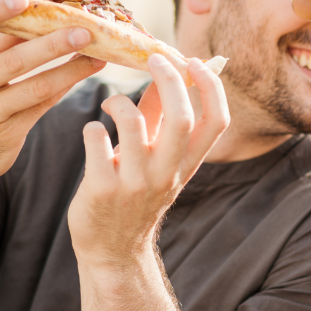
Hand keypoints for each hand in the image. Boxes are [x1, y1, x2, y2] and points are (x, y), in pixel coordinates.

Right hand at [0, 0, 104, 189]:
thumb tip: (39, 11)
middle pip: (14, 60)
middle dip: (53, 44)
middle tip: (85, 31)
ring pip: (36, 87)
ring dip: (71, 69)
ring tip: (99, 55)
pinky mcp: (8, 133)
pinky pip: (43, 106)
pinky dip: (66, 86)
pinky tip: (86, 72)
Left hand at [67, 55, 229, 268]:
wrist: (113, 250)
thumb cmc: (135, 193)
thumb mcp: (158, 158)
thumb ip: (160, 116)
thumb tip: (166, 71)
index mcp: (188, 164)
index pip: (217, 121)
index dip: (211, 87)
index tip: (195, 62)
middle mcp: (168, 174)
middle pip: (181, 117)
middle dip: (168, 79)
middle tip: (152, 59)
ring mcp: (135, 183)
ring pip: (132, 124)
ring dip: (119, 102)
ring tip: (111, 105)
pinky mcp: (102, 190)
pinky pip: (96, 140)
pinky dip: (92, 128)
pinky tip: (92, 133)